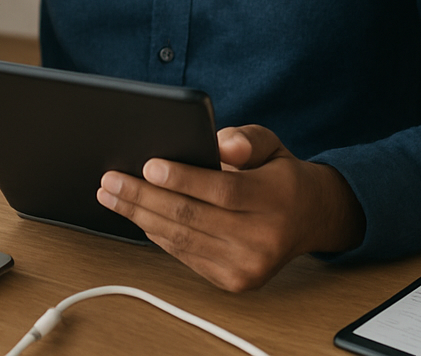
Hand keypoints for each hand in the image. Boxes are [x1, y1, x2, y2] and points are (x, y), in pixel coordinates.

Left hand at [96, 124, 364, 291]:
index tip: (148, 166)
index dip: (182, 179)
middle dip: (144, 198)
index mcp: (275, 199)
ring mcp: (248, 267)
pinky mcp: (234, 282)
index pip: (222, 191)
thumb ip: (245, 139)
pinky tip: (139, 216)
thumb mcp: (270, 144)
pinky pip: (186, 256)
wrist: (310, 218)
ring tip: (112, 196)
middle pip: (192, 218)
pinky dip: (157, 235)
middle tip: (110, 181)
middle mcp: (264, 239)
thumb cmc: (279, 175)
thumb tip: (221, 145)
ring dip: (140, 217)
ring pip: (183, 240)